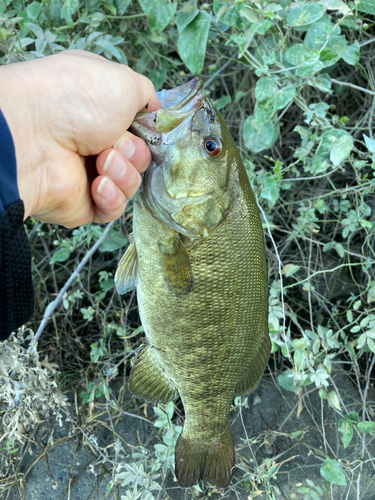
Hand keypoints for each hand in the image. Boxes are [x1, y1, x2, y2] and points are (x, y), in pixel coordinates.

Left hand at [0, 50, 159, 226]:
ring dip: (123, 172)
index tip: (146, 128)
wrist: (35, 134)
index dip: (146, 131)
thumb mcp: (122, 81)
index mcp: (102, 112)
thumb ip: (145, 93)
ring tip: (101, 160)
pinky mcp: (84, 203)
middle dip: (134, 152)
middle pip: (139, 158)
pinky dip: (111, 196)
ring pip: (130, 184)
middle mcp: (94, 142)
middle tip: (114, 143)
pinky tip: (98, 184)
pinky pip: (115, 208)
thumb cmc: (74, 99)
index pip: (138, 129)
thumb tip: (155, 108)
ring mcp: (88, 173)